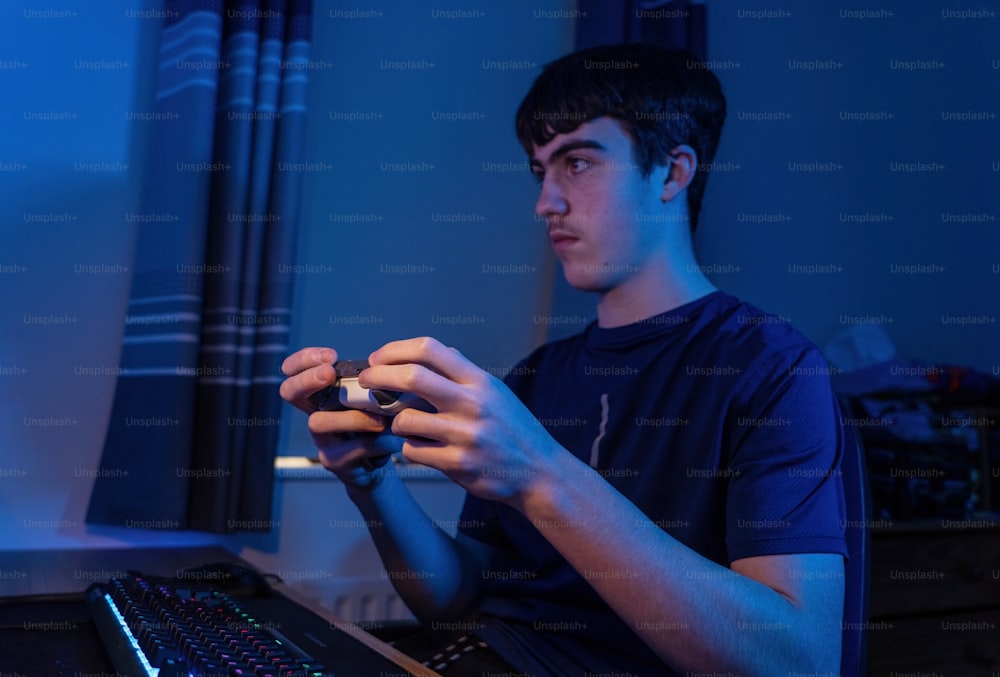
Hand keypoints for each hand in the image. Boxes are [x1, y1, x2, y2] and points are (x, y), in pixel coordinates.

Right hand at [279, 347, 401, 487]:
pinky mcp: (333, 461)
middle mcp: (315, 413)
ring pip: (319, 422)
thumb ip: (367, 385)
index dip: (303, 359)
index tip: (331, 356)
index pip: (293, 370)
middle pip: (288, 391)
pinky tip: (391, 440)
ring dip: (353, 418)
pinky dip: (375, 443)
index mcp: (322, 395)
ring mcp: (320, 439)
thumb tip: (381, 369)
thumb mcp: (369, 400)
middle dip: (307, 379)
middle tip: (329, 373)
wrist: (377, 465)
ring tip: (381, 420)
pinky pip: (349, 447)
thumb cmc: (373, 425)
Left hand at [361, 337, 566, 507]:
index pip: (430, 350)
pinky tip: (422, 448)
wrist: (539, 472)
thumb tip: (428, 353)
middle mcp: (473, 404)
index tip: (378, 358)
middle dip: (378, 377)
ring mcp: (465, 435)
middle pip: (411, 378)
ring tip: (404, 425)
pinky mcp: (457, 464)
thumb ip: (463, 373)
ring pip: (404, 419)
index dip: (395, 350)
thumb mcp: (495, 392)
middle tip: (365, 382)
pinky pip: (412, 450)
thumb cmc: (512, 429)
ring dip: (394, 421)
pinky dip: (410, 447)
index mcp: (479, 381)